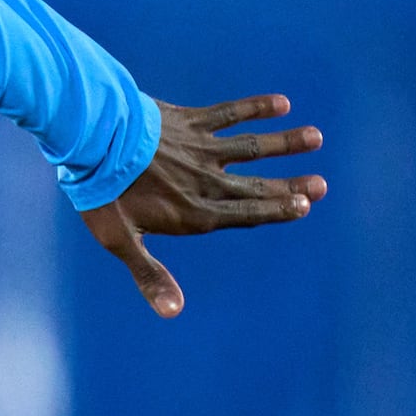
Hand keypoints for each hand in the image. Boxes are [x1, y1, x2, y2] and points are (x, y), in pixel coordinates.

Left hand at [78, 94, 327, 319]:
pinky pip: (229, 113)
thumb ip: (150, 276)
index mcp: (194, 213)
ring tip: (315, 137)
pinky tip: (282, 103)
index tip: (306, 205)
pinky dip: (255, 107)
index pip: (246, 214)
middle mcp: (206, 181)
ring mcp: (200, 149)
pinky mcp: (189, 122)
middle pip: (257, 184)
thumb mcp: (121, 241)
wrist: (92, 141)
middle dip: (291, 184)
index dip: (277, 210)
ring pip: (252, 146)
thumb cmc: (103, 195)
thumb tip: (173, 312)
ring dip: (284, 142)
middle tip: (323, 183)